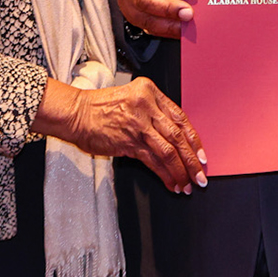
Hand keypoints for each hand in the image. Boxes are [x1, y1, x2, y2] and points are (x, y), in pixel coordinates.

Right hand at [34, 77, 206, 193]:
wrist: (76, 113)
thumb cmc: (100, 107)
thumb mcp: (132, 97)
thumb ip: (154, 112)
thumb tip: (174, 138)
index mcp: (150, 92)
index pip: (180, 118)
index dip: (194, 139)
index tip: (201, 155)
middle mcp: (147, 106)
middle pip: (178, 136)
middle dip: (191, 160)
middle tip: (200, 175)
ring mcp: (138, 125)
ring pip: (168, 151)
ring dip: (180, 171)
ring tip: (187, 184)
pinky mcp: (129, 142)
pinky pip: (153, 161)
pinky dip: (164, 174)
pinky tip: (171, 183)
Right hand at [116, 0, 195, 39]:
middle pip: (145, 0)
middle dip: (168, 8)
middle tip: (188, 12)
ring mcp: (128, 6)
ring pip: (146, 19)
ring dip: (169, 24)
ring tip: (187, 24)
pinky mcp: (134, 20)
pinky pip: (151, 29)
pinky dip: (168, 31)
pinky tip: (182, 30)